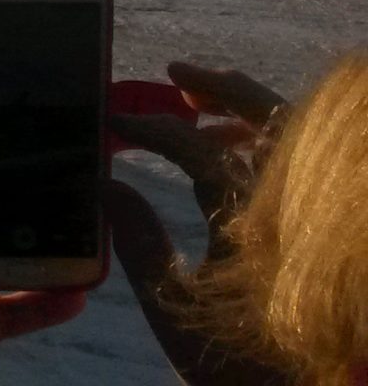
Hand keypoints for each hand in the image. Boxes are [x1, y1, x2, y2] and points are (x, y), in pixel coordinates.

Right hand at [106, 60, 295, 385]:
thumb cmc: (240, 366)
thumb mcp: (175, 312)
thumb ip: (139, 244)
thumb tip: (106, 185)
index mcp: (250, 224)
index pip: (195, 149)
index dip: (152, 128)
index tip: (116, 123)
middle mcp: (292, 209)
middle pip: (269, 120)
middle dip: (222, 88)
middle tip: (178, 73)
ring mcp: (315, 219)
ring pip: (296, 140)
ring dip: (252, 111)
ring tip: (209, 106)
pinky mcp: (325, 233)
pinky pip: (306, 167)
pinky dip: (273, 147)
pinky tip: (243, 153)